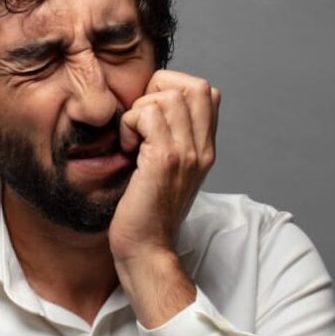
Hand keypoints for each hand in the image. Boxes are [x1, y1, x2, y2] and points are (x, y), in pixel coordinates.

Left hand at [110, 70, 220, 324]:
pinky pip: (148, 114)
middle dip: (158, 92)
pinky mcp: (165, 160)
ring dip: (140, 111)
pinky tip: (127, 149)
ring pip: (168, 96)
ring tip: (133, 141)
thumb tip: (151, 107)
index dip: (174, 90)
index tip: (151, 118)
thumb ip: (171, 140)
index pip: (207, 92)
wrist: (147, 250)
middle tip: (140, 125)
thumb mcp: (168, 172)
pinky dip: (130, 124)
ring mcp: (187, 153)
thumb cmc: (146, 214)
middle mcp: (202, 148)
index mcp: (205, 149)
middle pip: (195, 85)